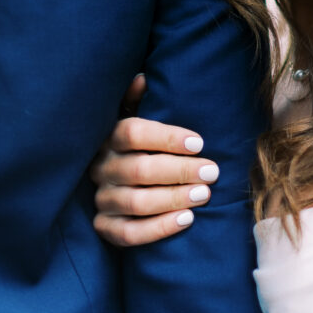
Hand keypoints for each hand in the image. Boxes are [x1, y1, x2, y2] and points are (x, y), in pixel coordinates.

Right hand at [91, 81, 219, 246]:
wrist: (120, 181)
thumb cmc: (138, 142)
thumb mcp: (135, 115)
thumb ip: (138, 98)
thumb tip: (143, 78)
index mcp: (108, 136)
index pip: (132, 133)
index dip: (166, 138)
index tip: (199, 143)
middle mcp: (101, 167)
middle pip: (139, 170)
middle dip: (180, 171)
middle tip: (212, 172)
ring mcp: (101, 198)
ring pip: (136, 202)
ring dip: (173, 199)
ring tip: (204, 194)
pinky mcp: (103, 226)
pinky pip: (127, 234)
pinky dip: (157, 229)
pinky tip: (186, 219)